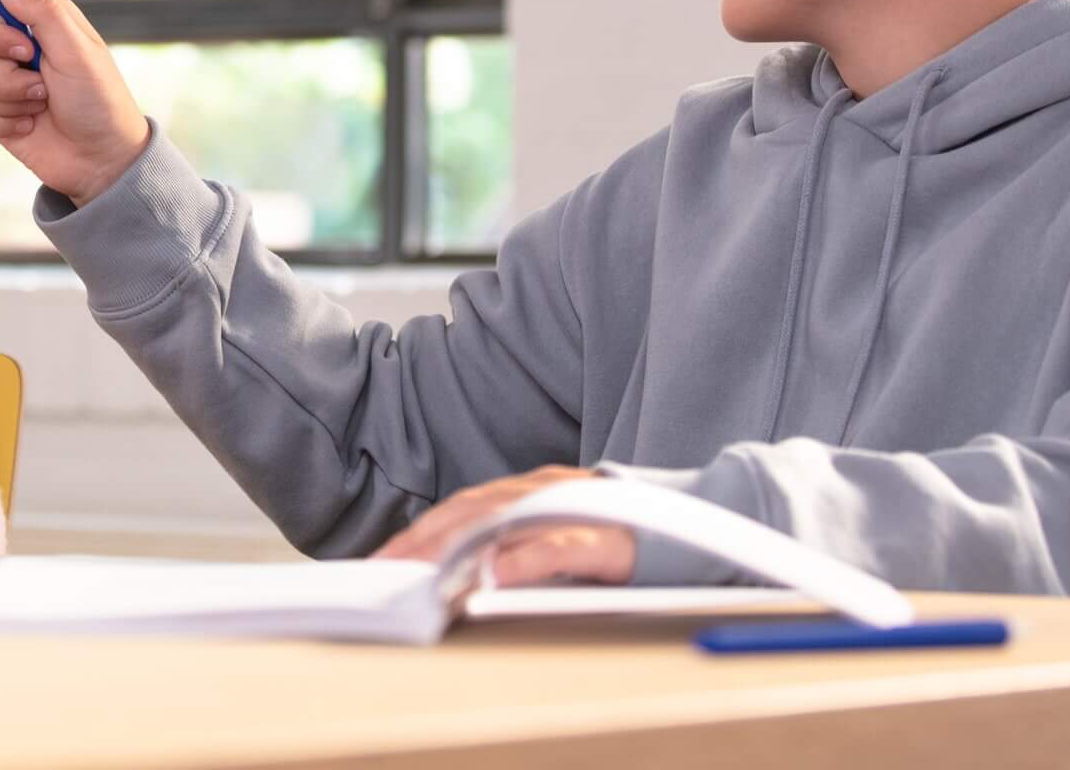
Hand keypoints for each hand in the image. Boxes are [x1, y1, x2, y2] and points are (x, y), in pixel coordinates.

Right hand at [0, 0, 149, 204]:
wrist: (99, 159)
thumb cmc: (98, 101)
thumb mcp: (78, 50)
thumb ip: (43, 10)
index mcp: (35, 24)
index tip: (25, 50)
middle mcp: (12, 48)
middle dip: (5, 76)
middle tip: (43, 88)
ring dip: (5, 101)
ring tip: (40, 108)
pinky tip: (27, 126)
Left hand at [369, 466, 635, 586]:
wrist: (692, 524)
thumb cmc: (613, 540)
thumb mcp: (553, 539)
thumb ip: (511, 548)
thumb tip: (456, 577)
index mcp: (524, 492)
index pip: (455, 511)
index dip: (415, 535)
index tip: (378, 562)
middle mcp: (541, 493)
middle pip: (467, 513)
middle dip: (420, 543)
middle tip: (383, 572)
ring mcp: (572, 511)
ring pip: (503, 525)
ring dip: (456, 549)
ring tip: (419, 575)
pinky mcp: (603, 540)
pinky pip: (556, 550)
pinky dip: (521, 563)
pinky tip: (492, 578)